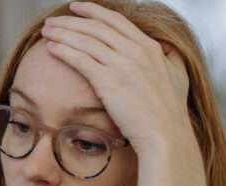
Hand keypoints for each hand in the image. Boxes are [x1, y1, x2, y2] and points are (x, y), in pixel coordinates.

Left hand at [40, 1, 192, 153]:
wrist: (165, 134)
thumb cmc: (170, 113)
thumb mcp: (178, 76)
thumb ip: (171, 58)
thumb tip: (167, 49)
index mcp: (149, 47)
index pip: (116, 21)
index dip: (93, 11)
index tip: (77, 8)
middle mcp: (135, 50)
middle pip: (95, 27)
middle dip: (71, 21)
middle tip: (53, 21)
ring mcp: (121, 64)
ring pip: (85, 40)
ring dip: (62, 33)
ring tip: (46, 32)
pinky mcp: (108, 81)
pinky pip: (80, 60)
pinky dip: (64, 51)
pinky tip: (52, 48)